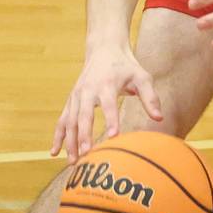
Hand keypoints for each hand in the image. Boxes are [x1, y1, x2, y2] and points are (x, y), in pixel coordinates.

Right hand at [52, 47, 162, 162]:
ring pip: (69, 121)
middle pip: (83, 116)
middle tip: (88, 155)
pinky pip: (61, 120)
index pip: (109, 104)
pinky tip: (54, 152)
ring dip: (70, 141)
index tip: (114, 137)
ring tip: (73, 162)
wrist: (104, 49)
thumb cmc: (126, 67)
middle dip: (85, 136)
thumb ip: (150, 97)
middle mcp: (87, 91)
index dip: (111, 120)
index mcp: (106, 84)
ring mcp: (76, 96)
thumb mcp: (142, 77)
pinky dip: (57, 136)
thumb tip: (159, 118)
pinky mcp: (70, 101)